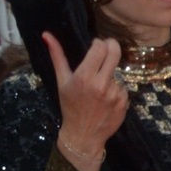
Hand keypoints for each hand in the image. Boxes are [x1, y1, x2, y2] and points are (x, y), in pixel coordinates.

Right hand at [45, 30, 125, 170]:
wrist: (83, 135)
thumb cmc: (70, 106)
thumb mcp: (62, 81)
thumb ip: (57, 56)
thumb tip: (46, 35)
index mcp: (85, 76)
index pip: (100, 47)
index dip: (99, 43)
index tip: (96, 46)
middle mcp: (101, 83)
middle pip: (115, 52)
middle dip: (112, 47)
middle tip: (108, 49)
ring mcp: (115, 93)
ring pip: (119, 71)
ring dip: (112, 74)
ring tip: (101, 87)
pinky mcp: (124, 102)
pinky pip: (123, 87)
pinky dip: (117, 89)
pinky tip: (107, 98)